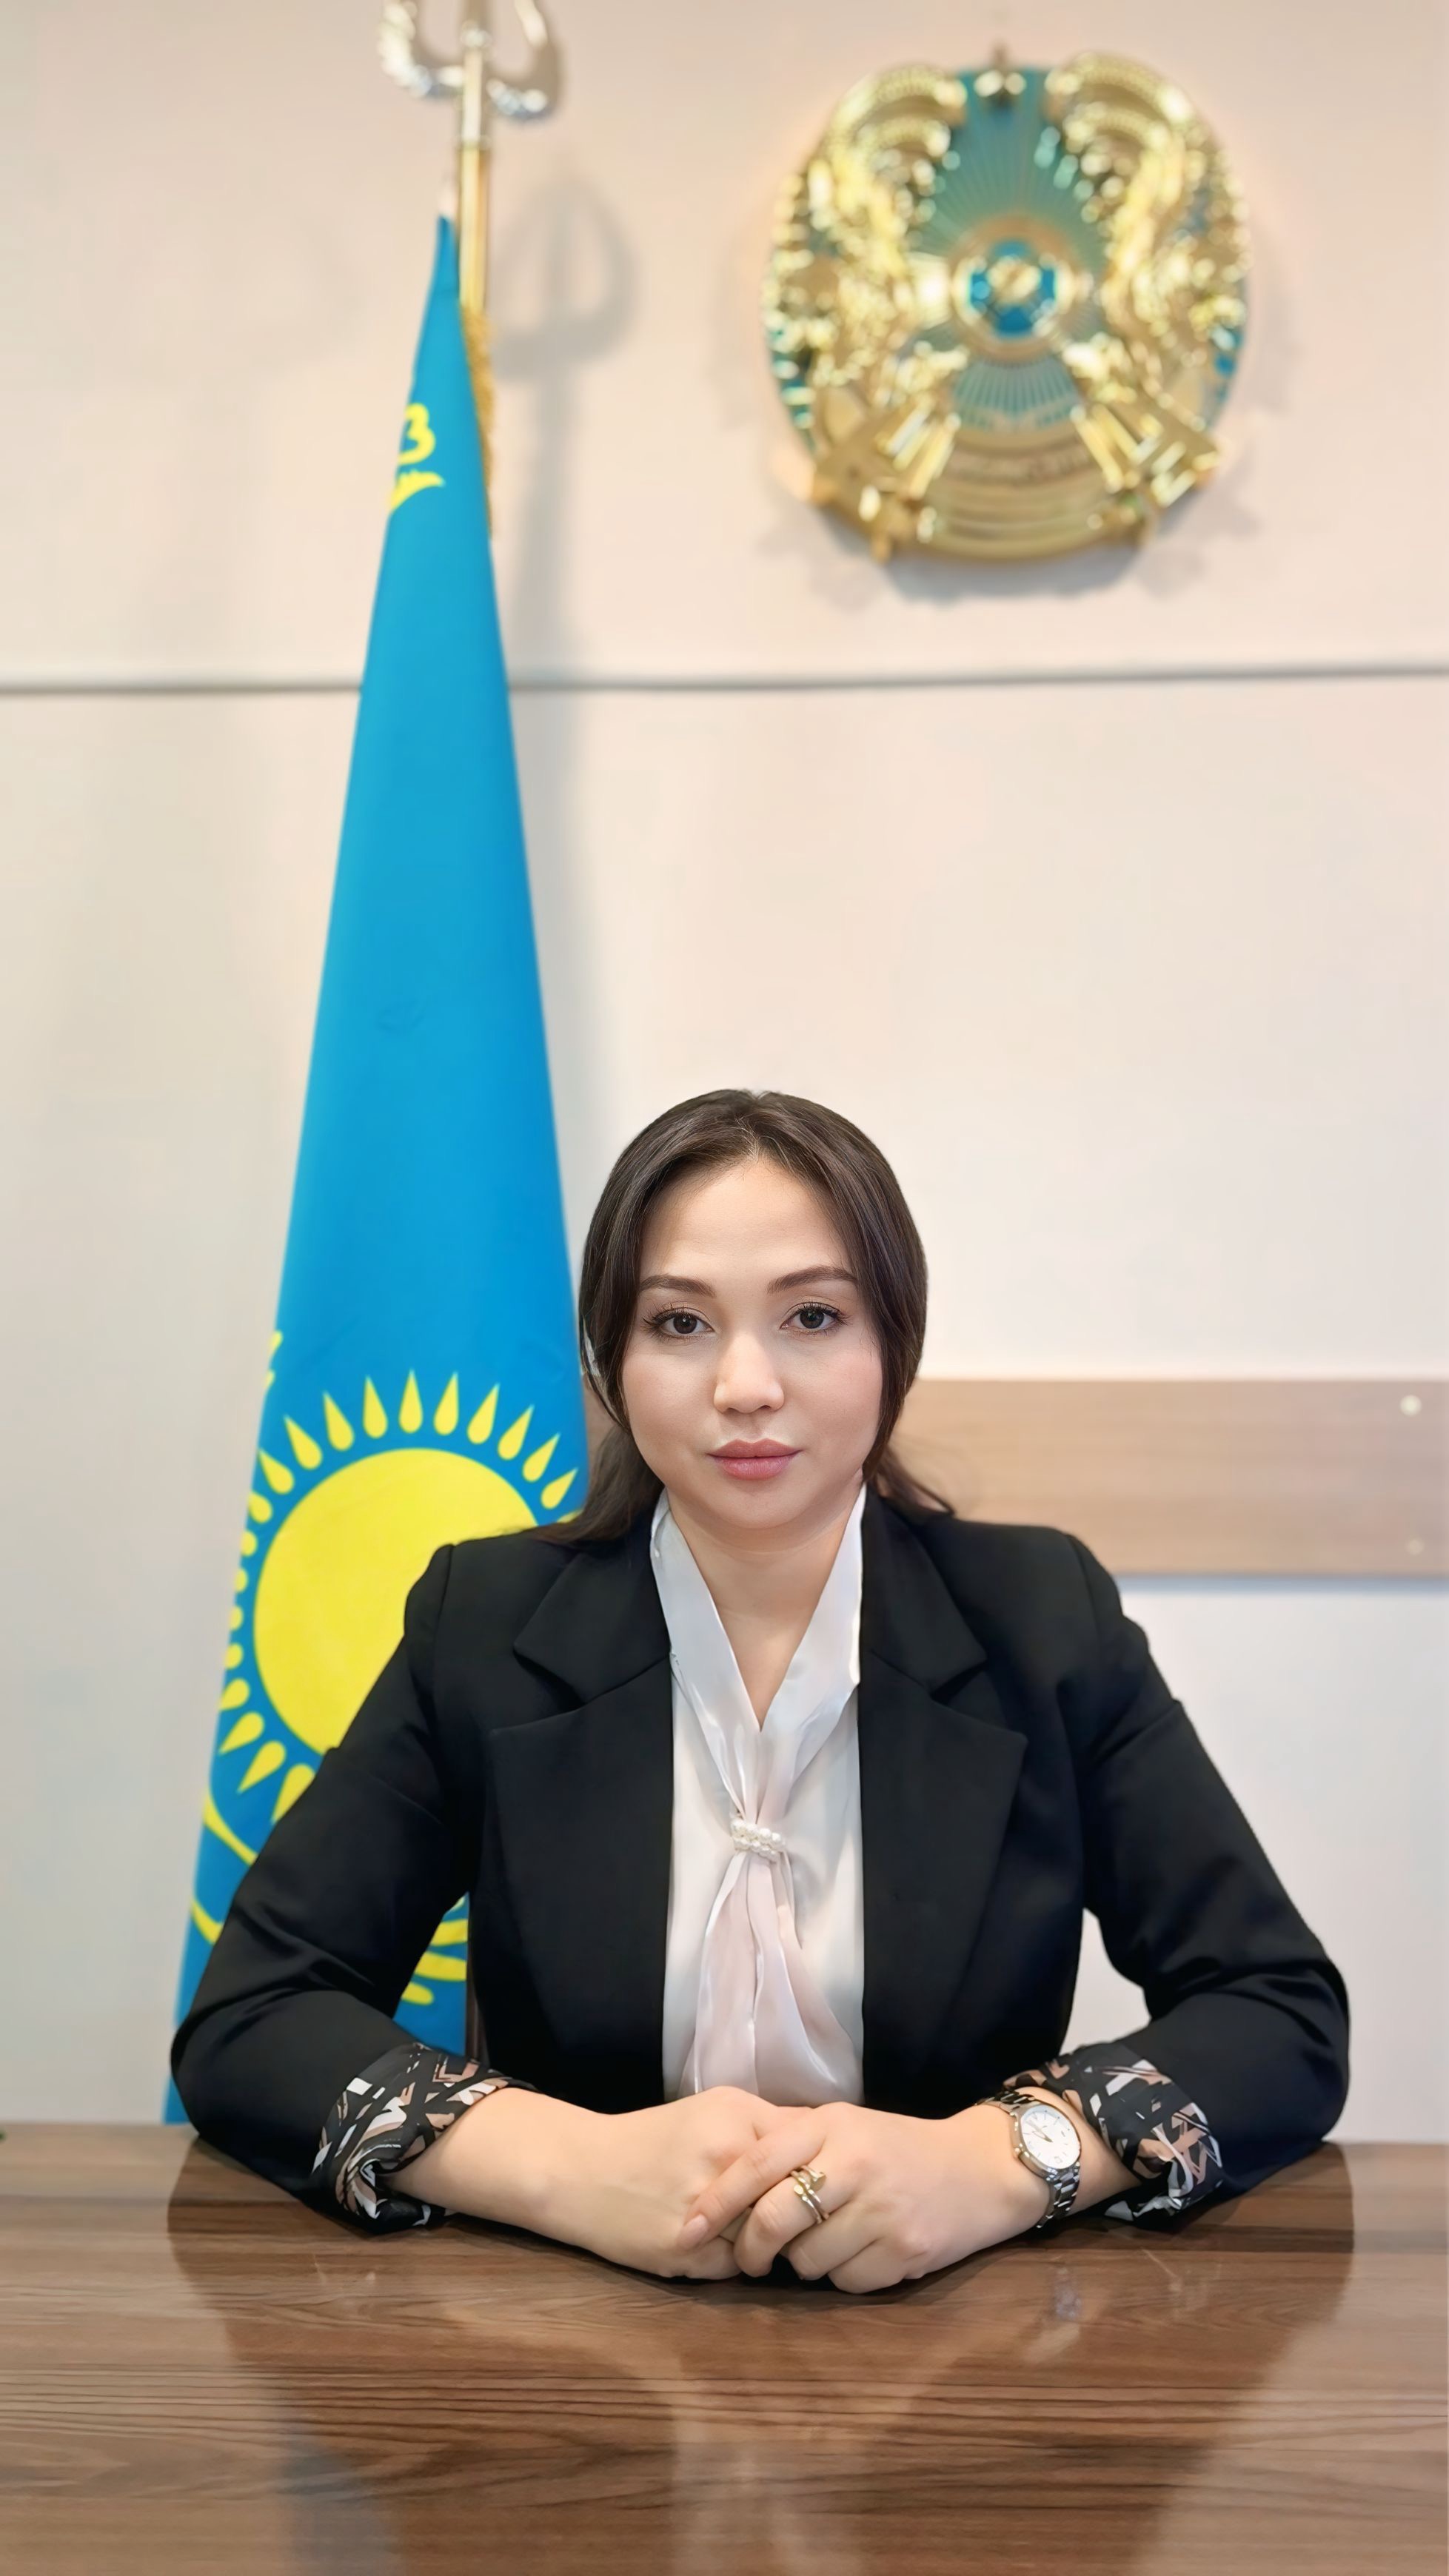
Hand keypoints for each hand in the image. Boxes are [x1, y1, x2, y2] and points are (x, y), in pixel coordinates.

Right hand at [546, 2086, 799, 2280]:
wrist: (580, 2170)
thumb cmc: (652, 2138)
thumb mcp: (711, 2110)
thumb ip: (766, 2126)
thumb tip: (824, 2148)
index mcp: (736, 2118)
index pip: (807, 2153)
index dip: (812, 2172)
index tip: (808, 2184)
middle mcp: (726, 2158)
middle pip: (793, 2198)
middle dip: (794, 2212)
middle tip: (786, 2217)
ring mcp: (707, 2208)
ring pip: (768, 2236)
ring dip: (765, 2240)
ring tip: (746, 2231)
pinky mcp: (687, 2251)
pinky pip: (736, 2265)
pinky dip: (732, 2261)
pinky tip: (713, 2247)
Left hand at [675, 2099, 1052, 2292]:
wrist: (979, 2169)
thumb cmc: (897, 2148)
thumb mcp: (845, 2128)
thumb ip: (793, 2147)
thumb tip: (725, 2184)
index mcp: (831, 2126)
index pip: (756, 2162)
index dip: (716, 2200)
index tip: (688, 2229)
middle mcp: (854, 2163)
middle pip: (774, 2218)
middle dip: (750, 2250)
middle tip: (748, 2262)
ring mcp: (882, 2208)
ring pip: (808, 2259)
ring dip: (804, 2263)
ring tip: (827, 2244)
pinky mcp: (905, 2250)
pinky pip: (847, 2281)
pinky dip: (844, 2277)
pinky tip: (863, 2255)